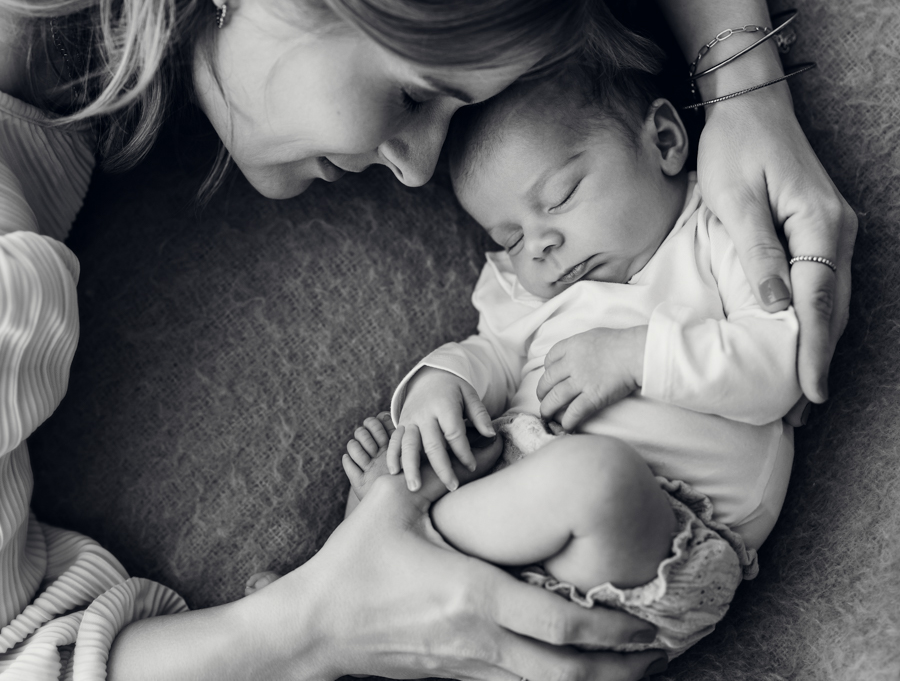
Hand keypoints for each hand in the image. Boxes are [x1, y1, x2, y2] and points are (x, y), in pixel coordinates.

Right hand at [108, 470, 666, 680]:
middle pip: (564, 671)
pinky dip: (550, 679)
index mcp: (471, 594)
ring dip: (592, 679)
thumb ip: (438, 473)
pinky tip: (566, 665)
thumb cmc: (352, 564)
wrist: (314, 629)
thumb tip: (478, 443)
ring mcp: (465, 664)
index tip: (646, 622)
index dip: (608, 627)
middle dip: (618, 667)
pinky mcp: (451, 674)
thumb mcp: (390, 504)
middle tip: (657, 651)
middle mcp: (477, 638)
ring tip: (629, 665)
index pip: (557, 624)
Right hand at [389, 368, 495, 491]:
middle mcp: (424, 413)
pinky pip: (394, 441)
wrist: (428, 376)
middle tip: (452, 487)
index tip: (472, 466)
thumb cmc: (453, 389)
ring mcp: (410, 419)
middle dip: (442, 468)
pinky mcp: (401, 424)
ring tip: (416, 488)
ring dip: (411, 467)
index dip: (464, 452)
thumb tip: (491, 435)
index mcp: (444, 405)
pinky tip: (394, 472)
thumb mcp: (469, 395)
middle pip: (432, 444)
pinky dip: (392, 456)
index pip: (454, 433)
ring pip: (409, 445)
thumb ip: (479, 415)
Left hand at [536, 327, 646, 429]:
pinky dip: (567, 421)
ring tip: (546, 416)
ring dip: (547, 409)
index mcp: (571, 346)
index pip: (549, 359)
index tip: (549, 378)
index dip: (547, 370)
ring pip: (555, 398)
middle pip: (547, 380)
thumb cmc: (621, 342)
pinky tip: (566, 426)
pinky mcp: (593, 397)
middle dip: (541, 392)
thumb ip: (580, 346)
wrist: (636, 352)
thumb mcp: (593, 335)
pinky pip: (574, 412)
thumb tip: (577, 353)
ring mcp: (581, 381)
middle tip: (542, 399)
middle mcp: (572, 364)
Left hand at [642, 0, 855, 406]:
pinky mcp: (819, 227)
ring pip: (832, 297)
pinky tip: (800, 338)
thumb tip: (773, 306)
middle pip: (833, 305)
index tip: (807, 391)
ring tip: (801, 387)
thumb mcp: (735, 199)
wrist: (749, 104)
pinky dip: (814, 314)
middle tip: (801, 407)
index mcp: (820, 224)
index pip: (818, 300)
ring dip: (818, 341)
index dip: (813, 349)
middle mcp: (837, 230)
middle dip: (818, 356)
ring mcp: (833, 229)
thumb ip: (757, 252)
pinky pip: (822, 281)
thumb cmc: (735, 146)